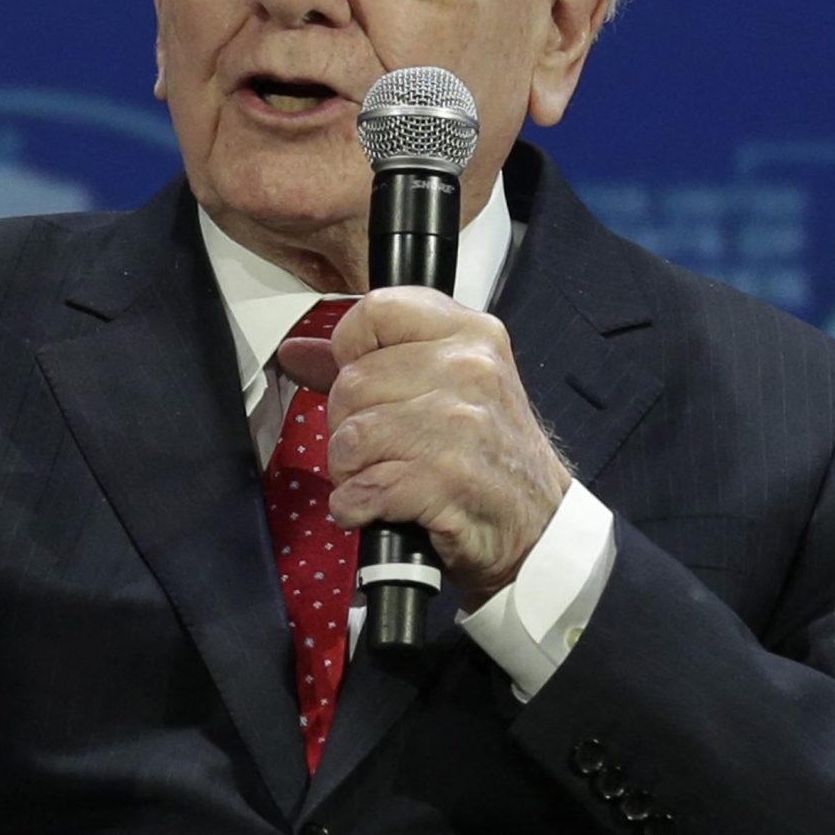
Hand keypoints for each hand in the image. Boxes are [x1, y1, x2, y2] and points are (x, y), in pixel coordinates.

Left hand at [285, 288, 572, 606]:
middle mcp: (469, 370)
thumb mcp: (447, 387)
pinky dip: (356, 507)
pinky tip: (381, 508)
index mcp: (470, 334)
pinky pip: (360, 489)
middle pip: (351, 382)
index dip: (352, 349)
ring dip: (351, 471)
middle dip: (348, 425)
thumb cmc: (489, 455)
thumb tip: (296, 352)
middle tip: (383, 447)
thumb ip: (370, 362)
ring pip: (349, 437)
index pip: (376, 310)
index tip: (369, 381)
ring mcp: (458, 425)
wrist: (538, 525)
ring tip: (384, 477)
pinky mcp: (444, 480)